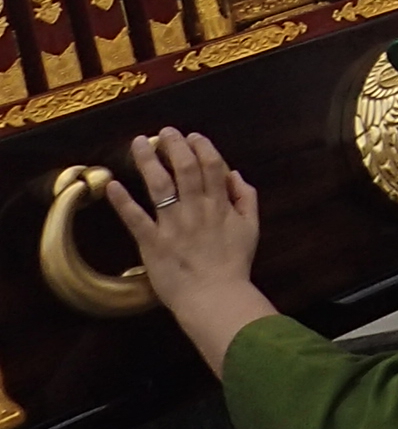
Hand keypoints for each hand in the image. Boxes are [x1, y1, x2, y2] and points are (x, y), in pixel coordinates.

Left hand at [104, 129, 275, 373]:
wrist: (215, 297)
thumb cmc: (234, 265)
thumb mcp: (251, 228)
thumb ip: (246, 198)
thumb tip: (234, 174)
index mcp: (220, 205)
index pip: (211, 166)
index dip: (202, 147)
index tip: (193, 136)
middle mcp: (196, 209)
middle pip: (184, 169)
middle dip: (175, 146)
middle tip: (165, 131)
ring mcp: (173, 225)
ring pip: (160, 186)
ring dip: (148, 162)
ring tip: (139, 144)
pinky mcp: (153, 243)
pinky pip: (136, 219)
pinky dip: (123, 202)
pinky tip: (113, 185)